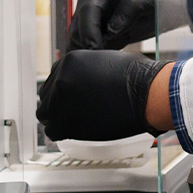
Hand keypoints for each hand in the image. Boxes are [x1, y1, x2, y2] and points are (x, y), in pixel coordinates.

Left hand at [37, 50, 161, 140]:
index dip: (64, 88)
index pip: (54, 77)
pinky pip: (53, 131)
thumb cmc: (138, 78)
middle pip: (47, 95)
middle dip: (59, 102)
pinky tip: (76, 128)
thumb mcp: (109, 60)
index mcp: (70, 61)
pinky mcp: (66, 123)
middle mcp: (61, 79)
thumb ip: (89, 70)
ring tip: (75, 119)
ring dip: (57, 117)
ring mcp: (61, 102)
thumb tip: (85, 81)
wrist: (148, 95)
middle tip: (74, 109)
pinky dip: (63, 131)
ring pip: (45, 113)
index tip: (71, 95)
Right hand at [69, 0, 156, 49]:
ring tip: (124, 38)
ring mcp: (87, 17)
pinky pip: (84, 47)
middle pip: (78, 29)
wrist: (156, 4)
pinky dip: (98, 52)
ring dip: (99, 48)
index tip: (95, 47)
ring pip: (78, 41)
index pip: (88, 10)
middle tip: (123, 41)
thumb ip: (132, 7)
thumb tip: (111, 29)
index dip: (89, 30)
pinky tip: (118, 43)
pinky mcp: (89, 31)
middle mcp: (90, 2)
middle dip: (95, 43)